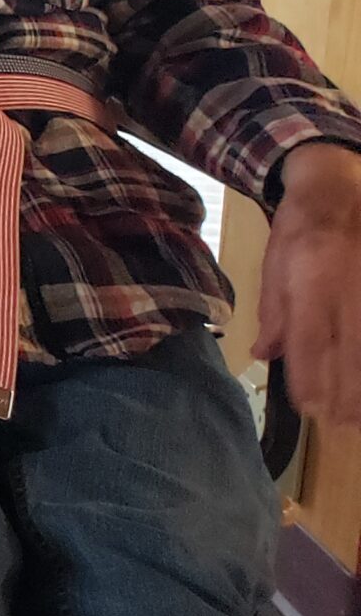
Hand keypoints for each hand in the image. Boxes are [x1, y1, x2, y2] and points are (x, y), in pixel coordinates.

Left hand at [255, 141, 360, 428]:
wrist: (339, 190)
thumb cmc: (301, 230)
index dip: (310, 377)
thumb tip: (264, 356)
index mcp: (311, 283)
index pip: (310, 340)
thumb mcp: (274, 264)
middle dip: (346, 393)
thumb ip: (273, 313)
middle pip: (350, 352)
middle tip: (341, 425)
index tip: (307, 407)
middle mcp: (347, 291)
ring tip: (359, 416)